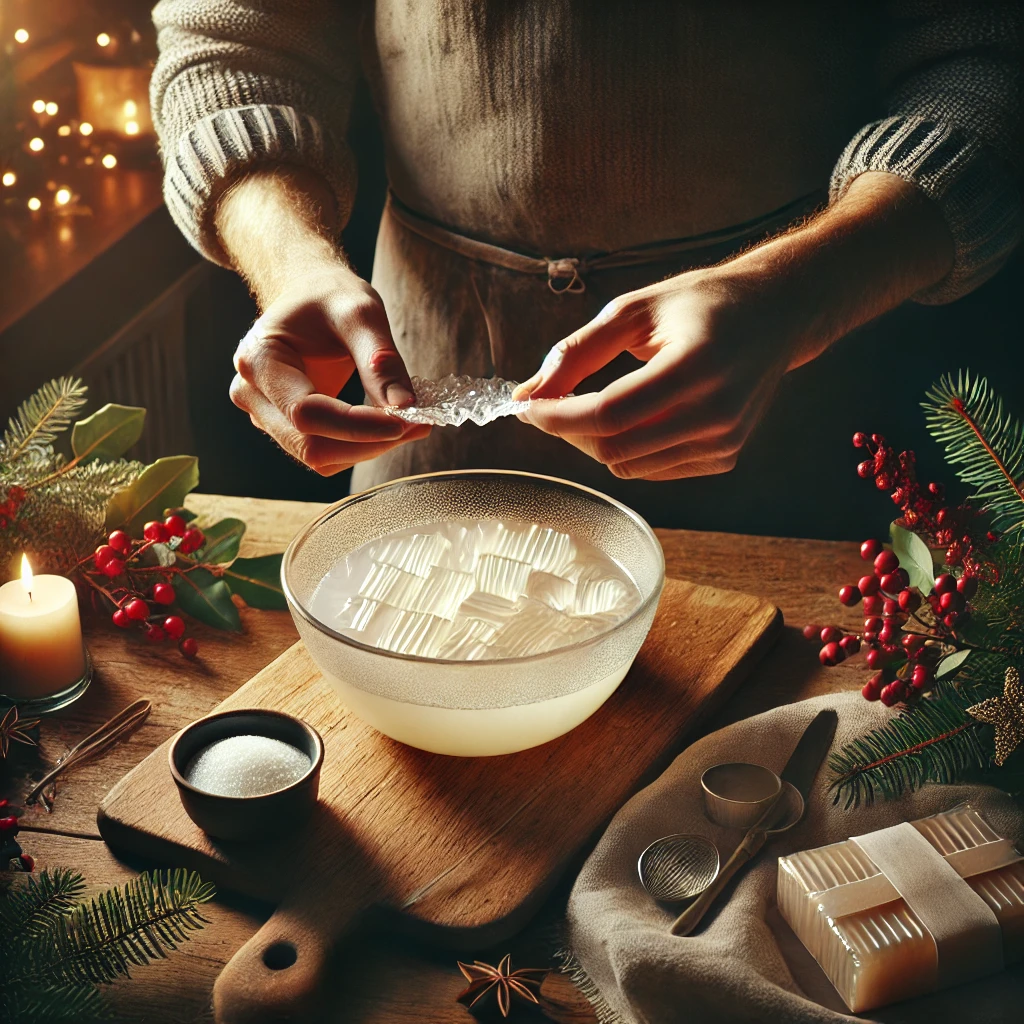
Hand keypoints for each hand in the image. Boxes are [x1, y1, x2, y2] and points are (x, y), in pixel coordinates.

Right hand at [229, 263, 428, 475]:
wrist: (310, 296)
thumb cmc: (328, 296)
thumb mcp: (359, 311)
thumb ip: (380, 358)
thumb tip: (405, 406)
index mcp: (259, 360)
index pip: (306, 413)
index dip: (357, 426)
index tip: (405, 420)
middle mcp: (253, 395)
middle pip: (312, 445)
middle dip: (369, 441)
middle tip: (419, 423)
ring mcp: (266, 416)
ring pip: (321, 457)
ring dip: (369, 448)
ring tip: (410, 422)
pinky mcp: (288, 429)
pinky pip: (328, 454)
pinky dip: (362, 446)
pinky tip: (389, 425)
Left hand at [516, 270, 798, 479]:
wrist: (775, 314)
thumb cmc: (700, 303)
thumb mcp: (634, 310)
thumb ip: (577, 352)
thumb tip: (526, 394)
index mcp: (695, 366)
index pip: (609, 412)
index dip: (558, 416)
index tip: (526, 406)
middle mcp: (716, 412)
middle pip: (614, 446)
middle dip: (569, 431)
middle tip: (551, 404)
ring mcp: (724, 441)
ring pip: (628, 465)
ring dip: (594, 441)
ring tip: (590, 404)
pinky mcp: (724, 457)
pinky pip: (652, 469)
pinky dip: (626, 449)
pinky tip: (633, 416)